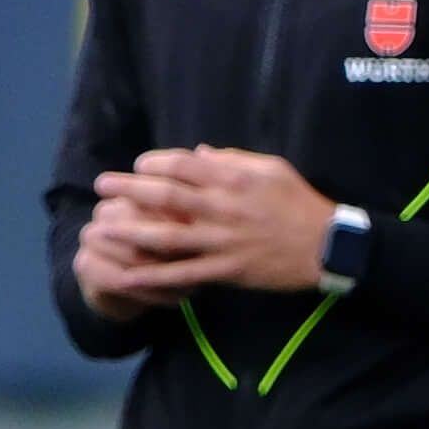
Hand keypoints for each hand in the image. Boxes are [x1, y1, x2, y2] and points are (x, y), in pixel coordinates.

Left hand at [89, 145, 338, 296]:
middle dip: (129, 189)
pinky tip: (127, 275)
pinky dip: (154, 276)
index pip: (183, 165)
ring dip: (130, 231)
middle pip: (166, 197)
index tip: (138, 164)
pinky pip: (183, 274)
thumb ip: (232, 159)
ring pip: (167, 236)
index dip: (155, 163)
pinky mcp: (226, 269)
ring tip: (100, 227)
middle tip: (100, 186)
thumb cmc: (299, 202)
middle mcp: (224, 208)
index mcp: (235, 179)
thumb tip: (198, 152)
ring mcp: (223, 241)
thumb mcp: (272, 168)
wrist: (328, 246)